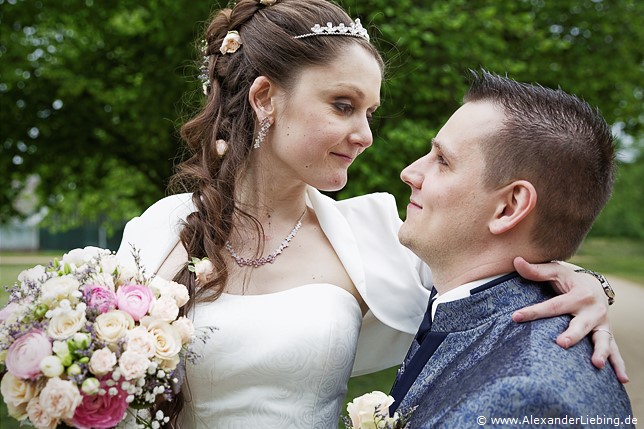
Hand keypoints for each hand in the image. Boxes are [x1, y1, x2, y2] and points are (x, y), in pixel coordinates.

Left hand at [511, 257, 628, 382]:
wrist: (595, 286)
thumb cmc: (569, 280)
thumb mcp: (555, 271)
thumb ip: (536, 270)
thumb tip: (516, 261)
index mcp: (578, 295)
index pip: (553, 305)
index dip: (534, 311)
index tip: (516, 317)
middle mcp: (592, 311)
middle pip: (580, 325)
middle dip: (572, 335)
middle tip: (560, 343)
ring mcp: (601, 324)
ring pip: (602, 340)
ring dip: (600, 352)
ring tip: (596, 364)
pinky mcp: (606, 334)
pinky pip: (614, 351)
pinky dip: (618, 365)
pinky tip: (621, 379)